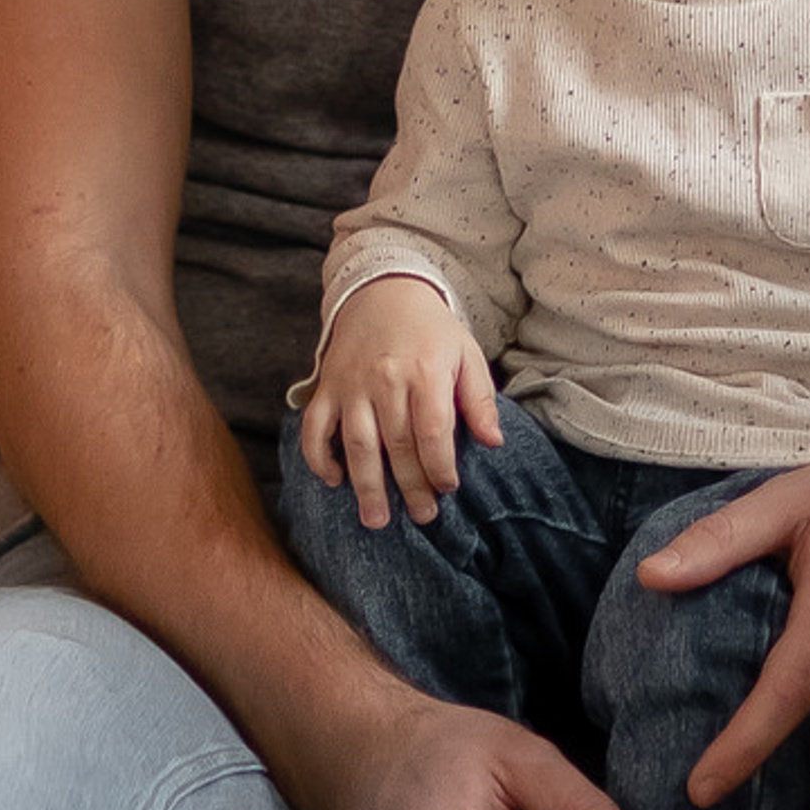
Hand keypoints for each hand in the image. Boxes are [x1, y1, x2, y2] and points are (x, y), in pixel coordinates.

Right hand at [302, 276, 501, 529]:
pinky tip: (333, 480)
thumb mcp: (465, 354)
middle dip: (410, 487)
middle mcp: (385, 378)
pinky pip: (315, 427)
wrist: (381, 289)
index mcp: (425, 370)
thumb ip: (479, 399)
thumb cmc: (430, 330)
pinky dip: (319, 456)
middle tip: (422, 517)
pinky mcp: (327, 386)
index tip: (448, 489)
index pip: (432, 431)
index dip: (440, 466)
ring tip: (376, 520)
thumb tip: (494, 442)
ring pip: (356, 442)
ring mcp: (351, 384)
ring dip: (365, 486)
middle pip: (397, 444)